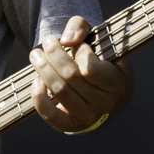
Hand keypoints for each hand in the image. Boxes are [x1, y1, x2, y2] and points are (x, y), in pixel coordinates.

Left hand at [29, 15, 132, 133]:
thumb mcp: (95, 39)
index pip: (91, 68)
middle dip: (54, 55)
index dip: (79, 52)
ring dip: (43, 70)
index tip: (76, 44)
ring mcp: (89, 117)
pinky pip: (51, 115)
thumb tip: (67, 39)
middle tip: (47, 41)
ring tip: (36, 54)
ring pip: (60, 91)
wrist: (101, 93)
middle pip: (71, 77)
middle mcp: (106, 103)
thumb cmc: (97, 61)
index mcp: (117, 83)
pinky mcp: (71, 126)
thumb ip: (81, 27)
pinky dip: (39, 98)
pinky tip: (36, 81)